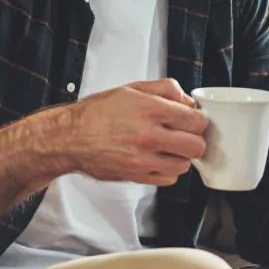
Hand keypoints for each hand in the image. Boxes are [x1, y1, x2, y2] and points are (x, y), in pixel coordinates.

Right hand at [66, 78, 207, 185]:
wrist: (71, 137)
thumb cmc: (99, 112)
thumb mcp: (132, 88)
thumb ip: (165, 89)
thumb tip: (187, 101)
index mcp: (152, 110)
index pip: (196, 121)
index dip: (197, 120)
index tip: (192, 121)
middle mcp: (150, 136)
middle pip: (196, 146)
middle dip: (193, 140)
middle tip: (184, 136)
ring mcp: (144, 159)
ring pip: (184, 165)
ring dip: (180, 157)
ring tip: (168, 148)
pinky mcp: (137, 176)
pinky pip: (168, 179)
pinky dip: (167, 171)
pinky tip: (157, 160)